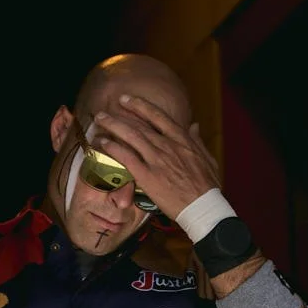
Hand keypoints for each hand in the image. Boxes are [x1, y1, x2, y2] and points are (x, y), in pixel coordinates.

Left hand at [91, 95, 222, 220]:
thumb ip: (197, 140)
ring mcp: (156, 160)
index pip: (158, 116)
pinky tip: (103, 143)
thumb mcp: (208, 158)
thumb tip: (194, 125)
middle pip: (139, 125)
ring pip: (130, 136)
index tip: (126, 100)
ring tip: (100, 121)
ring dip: (113, 126)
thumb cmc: (208, 186)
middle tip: (104, 111)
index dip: (140, 106)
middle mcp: (167, 146)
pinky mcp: (147, 176)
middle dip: (119, 115)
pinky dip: (114, 148)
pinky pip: (126, 157)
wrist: (203, 207)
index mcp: (182, 140)